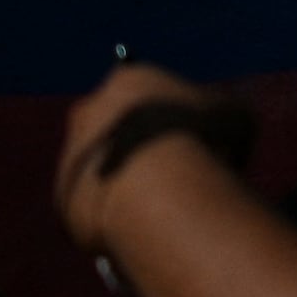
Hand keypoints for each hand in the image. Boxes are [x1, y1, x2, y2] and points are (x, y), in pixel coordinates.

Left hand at [56, 63, 255, 253]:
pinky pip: (97, 202)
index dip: (175, 108)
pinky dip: (119, 208)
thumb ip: (217, 113)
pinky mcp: (63, 196)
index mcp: (129, 79)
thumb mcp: (233, 112)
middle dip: (144, 142)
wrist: (156, 188)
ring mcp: (72, 153)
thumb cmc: (202, 138)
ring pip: (106, 164)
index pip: (149, 86)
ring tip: (169, 199)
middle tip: (182, 166)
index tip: (195, 129)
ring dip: (130, 177)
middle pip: (119, 124)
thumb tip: (217, 127)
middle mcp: (91, 110)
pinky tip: (149, 218)